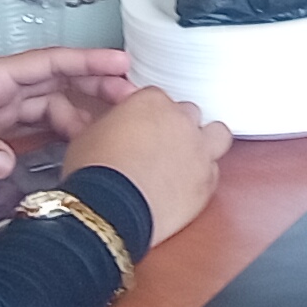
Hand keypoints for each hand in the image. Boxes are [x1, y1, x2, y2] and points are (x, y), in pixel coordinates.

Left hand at [0, 50, 131, 178]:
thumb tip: (8, 164)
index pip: (52, 63)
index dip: (89, 62)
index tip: (125, 66)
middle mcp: (0, 91)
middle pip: (60, 88)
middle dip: (97, 92)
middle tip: (134, 107)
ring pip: (49, 112)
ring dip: (80, 119)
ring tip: (110, 136)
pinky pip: (29, 135)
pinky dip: (55, 141)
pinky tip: (72, 153)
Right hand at [62, 84, 230, 245]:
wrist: (109, 209)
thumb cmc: (95, 172)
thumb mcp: (88, 134)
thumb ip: (112, 123)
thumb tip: (116, 129)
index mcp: (151, 101)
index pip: (158, 98)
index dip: (149, 116)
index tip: (143, 129)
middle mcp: (180, 119)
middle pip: (189, 113)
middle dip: (178, 126)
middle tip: (163, 145)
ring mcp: (198, 149)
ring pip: (217, 134)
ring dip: (206, 142)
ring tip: (189, 157)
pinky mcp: (207, 180)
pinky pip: (214, 171)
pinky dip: (204, 176)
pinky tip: (188, 185)